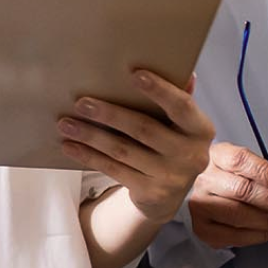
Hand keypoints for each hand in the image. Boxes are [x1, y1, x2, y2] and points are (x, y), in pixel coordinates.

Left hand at [57, 70, 213, 223]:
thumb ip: (179, 96)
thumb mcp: (181, 123)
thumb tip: (185, 72)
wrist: (170, 195)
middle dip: (110, 115)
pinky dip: (90, 156)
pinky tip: (71, 146)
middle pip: (144, 129)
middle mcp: (191, 155)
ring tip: (66, 123)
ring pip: (123, 151)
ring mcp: (170, 177)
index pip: (182, 105)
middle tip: (81, 102)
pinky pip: (114, 170)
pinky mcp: (150, 193)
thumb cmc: (172, 143)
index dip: (160, 90)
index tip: (134, 73)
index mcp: (201, 130)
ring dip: (91, 136)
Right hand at [187, 142, 267, 248]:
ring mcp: (200, 206)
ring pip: (239, 216)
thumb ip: (266, 168)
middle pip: (242, 190)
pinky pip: (236, 236)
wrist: (203, 195)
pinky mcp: (203, 229)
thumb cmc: (228, 177)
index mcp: (216, 157)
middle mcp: (204, 180)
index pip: (239, 160)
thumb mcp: (246, 164)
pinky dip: (261, 234)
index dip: (265, 172)